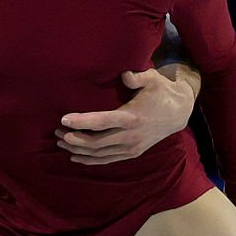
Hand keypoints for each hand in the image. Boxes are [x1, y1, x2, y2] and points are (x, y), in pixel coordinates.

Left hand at [56, 67, 196, 165]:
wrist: (178, 113)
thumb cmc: (161, 92)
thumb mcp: (153, 79)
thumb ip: (138, 77)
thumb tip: (125, 75)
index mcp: (132, 117)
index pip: (102, 122)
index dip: (82, 122)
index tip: (63, 119)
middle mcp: (130, 136)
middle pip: (96, 142)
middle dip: (74, 138)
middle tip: (57, 132)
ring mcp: (131, 147)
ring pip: (99, 154)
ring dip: (78, 150)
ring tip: (61, 142)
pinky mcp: (132, 153)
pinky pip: (107, 160)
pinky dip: (90, 160)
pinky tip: (75, 156)